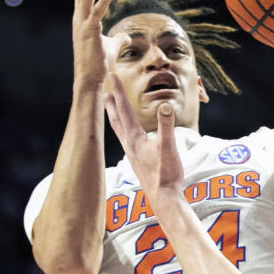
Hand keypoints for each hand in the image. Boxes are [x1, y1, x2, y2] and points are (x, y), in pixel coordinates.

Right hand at [72, 0, 115, 87]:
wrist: (91, 78)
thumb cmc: (100, 63)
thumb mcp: (112, 46)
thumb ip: (119, 38)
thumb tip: (127, 36)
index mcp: (82, 19)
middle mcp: (79, 19)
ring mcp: (83, 25)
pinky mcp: (90, 33)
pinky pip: (97, 13)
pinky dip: (103, 1)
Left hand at [104, 74, 185, 200]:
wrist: (163, 198)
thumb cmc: (166, 174)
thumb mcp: (169, 147)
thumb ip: (166, 125)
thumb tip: (165, 106)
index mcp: (134, 138)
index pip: (124, 110)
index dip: (118, 92)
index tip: (112, 76)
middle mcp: (129, 144)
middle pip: (116, 118)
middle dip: (110, 101)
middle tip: (104, 86)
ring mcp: (132, 153)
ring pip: (119, 129)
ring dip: (114, 114)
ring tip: (110, 106)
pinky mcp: (137, 161)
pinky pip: (126, 138)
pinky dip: (123, 128)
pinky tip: (129, 133)